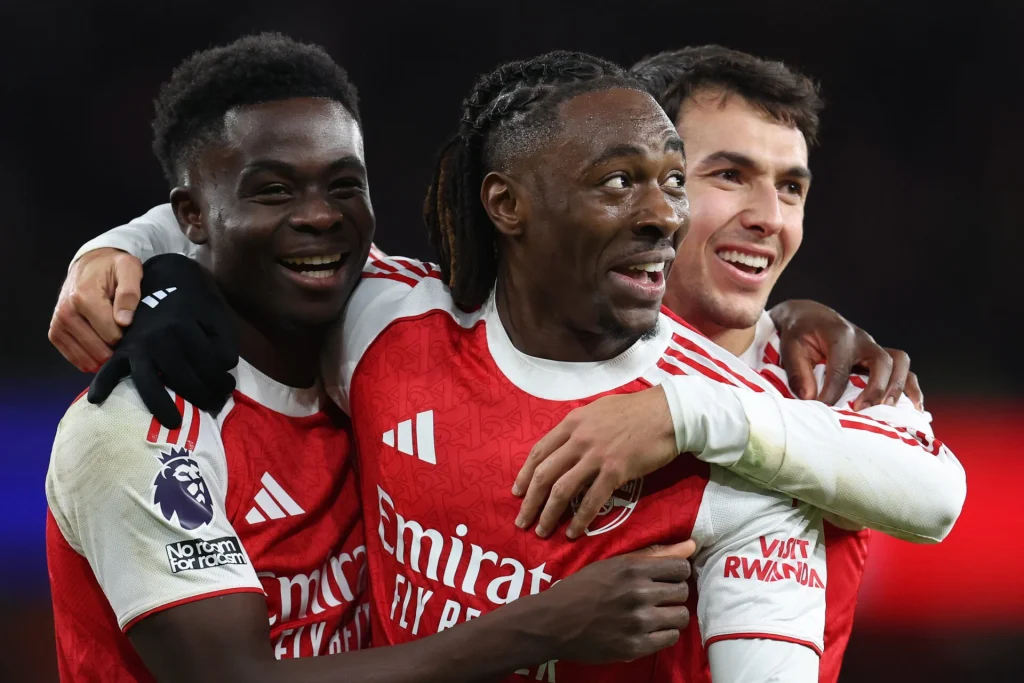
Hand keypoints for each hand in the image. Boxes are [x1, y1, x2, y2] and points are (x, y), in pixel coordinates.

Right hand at [48, 248, 142, 371]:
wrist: (91, 263)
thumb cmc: (113, 267)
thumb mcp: (128, 269)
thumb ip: (129, 293)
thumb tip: (124, 321)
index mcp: (84, 297)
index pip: (110, 334)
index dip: (126, 336)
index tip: (131, 328)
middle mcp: (66, 311)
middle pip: (97, 349)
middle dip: (114, 349)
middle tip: (125, 338)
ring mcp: (58, 323)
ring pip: (84, 357)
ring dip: (101, 358)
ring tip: (114, 346)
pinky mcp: (55, 331)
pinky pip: (71, 356)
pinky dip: (87, 359)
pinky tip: (99, 355)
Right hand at [88, 254, 237, 427]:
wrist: (161, 278)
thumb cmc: (193, 300)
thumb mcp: (215, 314)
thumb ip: (224, 341)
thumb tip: (224, 367)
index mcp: (184, 327)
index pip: (207, 365)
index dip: (220, 381)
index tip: (228, 389)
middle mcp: (159, 338)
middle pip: (182, 378)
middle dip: (201, 396)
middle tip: (214, 406)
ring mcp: (137, 344)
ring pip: (148, 381)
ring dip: (161, 404)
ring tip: (174, 423)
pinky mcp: (122, 348)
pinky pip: (110, 368)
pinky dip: (103, 384)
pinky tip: (98, 400)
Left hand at [512, 387, 677, 538]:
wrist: (669, 413)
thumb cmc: (636, 410)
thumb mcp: (598, 410)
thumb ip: (579, 426)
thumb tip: (565, 442)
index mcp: (572, 422)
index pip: (539, 452)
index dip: (525, 475)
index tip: (517, 493)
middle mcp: (579, 439)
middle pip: (545, 474)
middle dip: (530, 501)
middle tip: (522, 521)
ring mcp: (596, 456)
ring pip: (563, 490)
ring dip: (549, 514)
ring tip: (542, 531)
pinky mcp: (616, 472)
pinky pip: (592, 500)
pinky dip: (580, 519)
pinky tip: (573, 532)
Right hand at [536, 539, 695, 663]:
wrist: (552, 622)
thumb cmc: (582, 588)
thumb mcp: (612, 564)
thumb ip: (653, 555)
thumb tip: (691, 546)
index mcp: (632, 568)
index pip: (681, 568)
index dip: (676, 573)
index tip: (665, 578)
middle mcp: (638, 594)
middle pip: (682, 592)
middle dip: (673, 593)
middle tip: (657, 597)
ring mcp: (637, 622)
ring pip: (680, 616)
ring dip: (670, 615)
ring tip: (654, 614)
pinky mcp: (635, 647)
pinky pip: (670, 638)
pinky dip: (662, 634)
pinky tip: (648, 629)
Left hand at [768, 299, 921, 409]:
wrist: (809, 316)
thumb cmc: (799, 331)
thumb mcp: (790, 346)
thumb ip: (798, 371)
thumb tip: (810, 398)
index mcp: (839, 334)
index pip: (840, 368)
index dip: (833, 392)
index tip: (823, 409)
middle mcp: (862, 339)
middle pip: (882, 361)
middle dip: (876, 388)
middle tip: (862, 410)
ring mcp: (874, 347)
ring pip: (900, 362)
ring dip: (898, 387)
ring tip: (890, 410)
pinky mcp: (879, 356)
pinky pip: (904, 370)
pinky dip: (911, 388)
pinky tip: (914, 408)